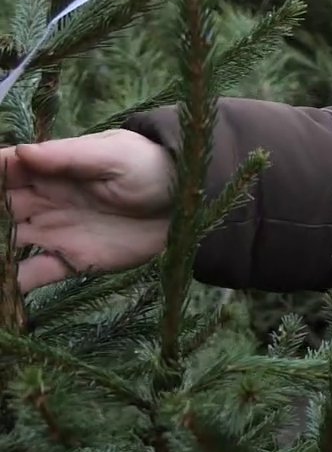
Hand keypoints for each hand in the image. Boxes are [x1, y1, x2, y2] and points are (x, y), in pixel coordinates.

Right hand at [1, 129, 174, 292]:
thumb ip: (67, 157)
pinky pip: (31, 276)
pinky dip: (12, 289)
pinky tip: (4, 298)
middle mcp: (42, 201)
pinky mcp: (72, 260)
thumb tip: (22, 153)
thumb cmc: (152, 166)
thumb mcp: (112, 156)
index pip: (2, 170)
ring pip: (4, 246)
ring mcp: (53, 231)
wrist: (193, 200)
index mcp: (49, 169)